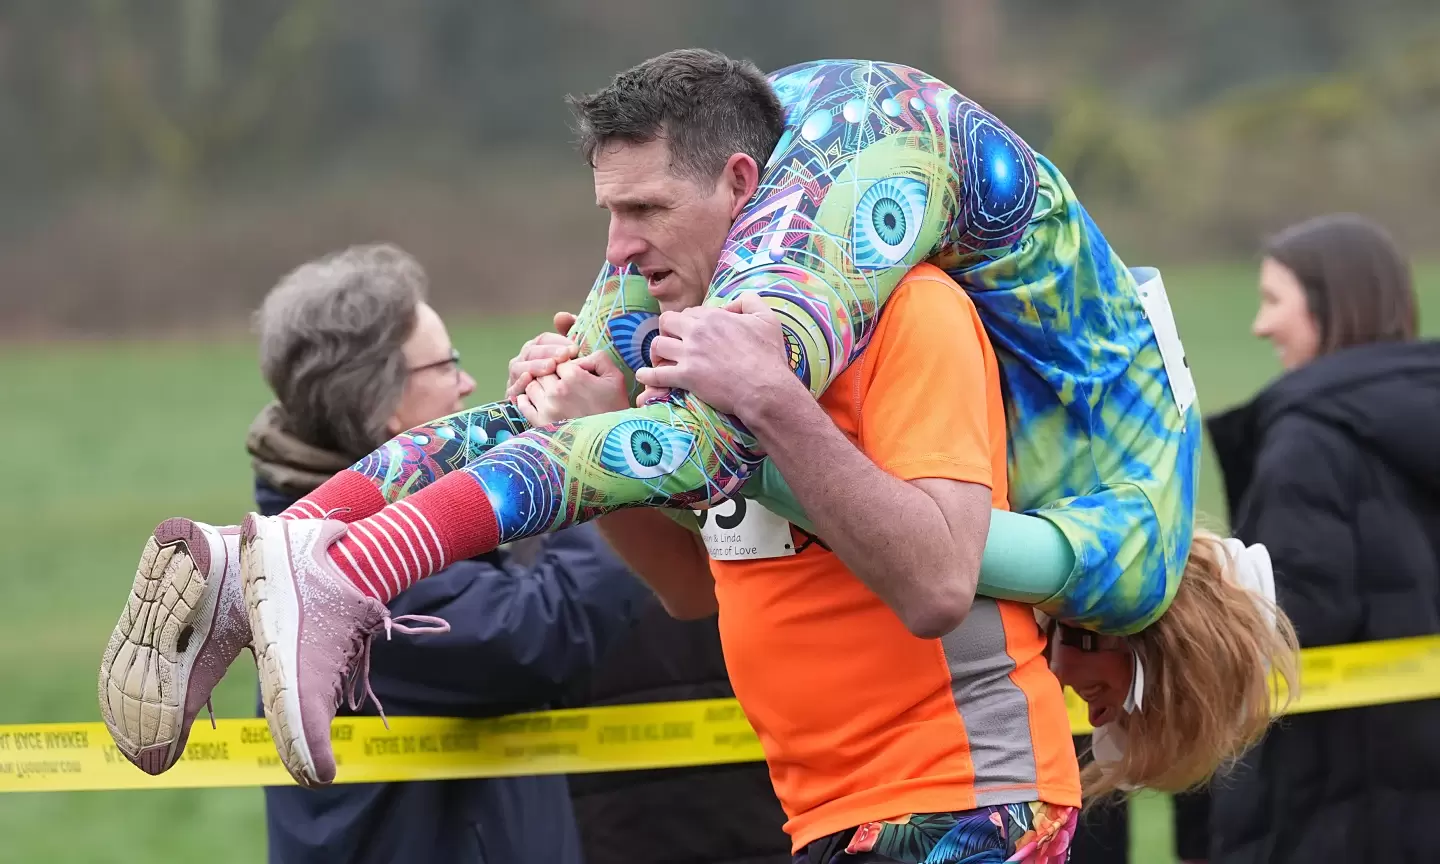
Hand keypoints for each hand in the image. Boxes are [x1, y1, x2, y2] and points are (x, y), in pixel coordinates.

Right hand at [506, 311, 579, 400]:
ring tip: (551, 366)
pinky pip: (512, 387)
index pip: (542, 340)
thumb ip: (570, 333)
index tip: (574, 348)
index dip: (557, 341)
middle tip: (565, 356)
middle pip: (530, 351)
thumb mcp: (576, 358)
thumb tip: (561, 315)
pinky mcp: (513, 396)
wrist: (574, 413)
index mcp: (538, 350)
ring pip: (519, 367)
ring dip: (535, 365)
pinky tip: (530, 378)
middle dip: (548, 352)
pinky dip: (520, 381)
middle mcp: (524, 362)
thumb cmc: (576, 383)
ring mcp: (516, 378)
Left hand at [516, 351, 629, 425]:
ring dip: (539, 386)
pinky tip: (537, 400)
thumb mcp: (615, 377)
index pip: (558, 360)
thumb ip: (597, 358)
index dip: (565, 365)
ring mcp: (546, 407)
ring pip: (531, 385)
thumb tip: (576, 357)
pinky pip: (523, 404)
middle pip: (543, 372)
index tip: (573, 374)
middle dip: (551, 374)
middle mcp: (556, 391)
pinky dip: (526, 399)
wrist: (612, 441)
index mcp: (573, 376)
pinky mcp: (540, 422)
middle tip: (563, 384)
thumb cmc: (615, 408)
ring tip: (553, 393)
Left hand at [633, 293, 796, 417]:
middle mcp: (697, 331)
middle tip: (672, 342)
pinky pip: (657, 374)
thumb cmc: (768, 356)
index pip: (690, 312)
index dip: (689, 322)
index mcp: (714, 316)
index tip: (693, 333)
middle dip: (667, 331)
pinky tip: (645, 376)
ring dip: (657, 352)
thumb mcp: (767, 319)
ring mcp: (690, 354)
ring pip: (658, 345)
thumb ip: (749, 301)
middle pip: (666, 322)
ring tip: (660, 359)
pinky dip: (647, 375)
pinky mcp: (686, 377)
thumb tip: (731, 304)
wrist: (765, 389)